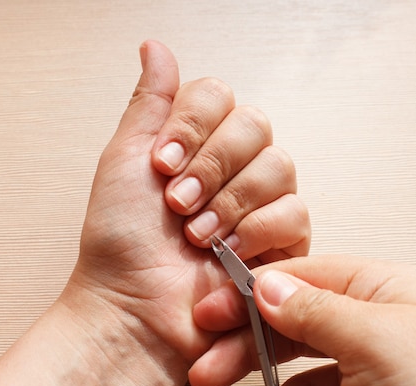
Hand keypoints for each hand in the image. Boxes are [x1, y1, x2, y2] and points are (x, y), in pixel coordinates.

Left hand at [61, 40, 309, 385]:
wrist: (135, 309)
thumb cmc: (121, 243)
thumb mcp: (124, 161)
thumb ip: (151, 104)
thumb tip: (155, 47)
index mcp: (197, 143)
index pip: (218, 96)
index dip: (193, 124)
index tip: (161, 163)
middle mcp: (232, 166)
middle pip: (253, 124)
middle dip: (211, 165)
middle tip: (176, 202)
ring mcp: (260, 202)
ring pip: (278, 164)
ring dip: (230, 199)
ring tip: (196, 234)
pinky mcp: (282, 240)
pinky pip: (294, 211)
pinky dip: (256, 228)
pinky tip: (227, 249)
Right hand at [191, 255, 415, 385]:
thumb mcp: (376, 338)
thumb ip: (314, 309)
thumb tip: (267, 285)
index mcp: (381, 289)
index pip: (303, 276)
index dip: (255, 289)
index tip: (215, 306)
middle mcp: (370, 323)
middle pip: (291, 318)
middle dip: (246, 336)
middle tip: (209, 354)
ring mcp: (364, 366)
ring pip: (294, 360)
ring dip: (258, 373)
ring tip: (223, 383)